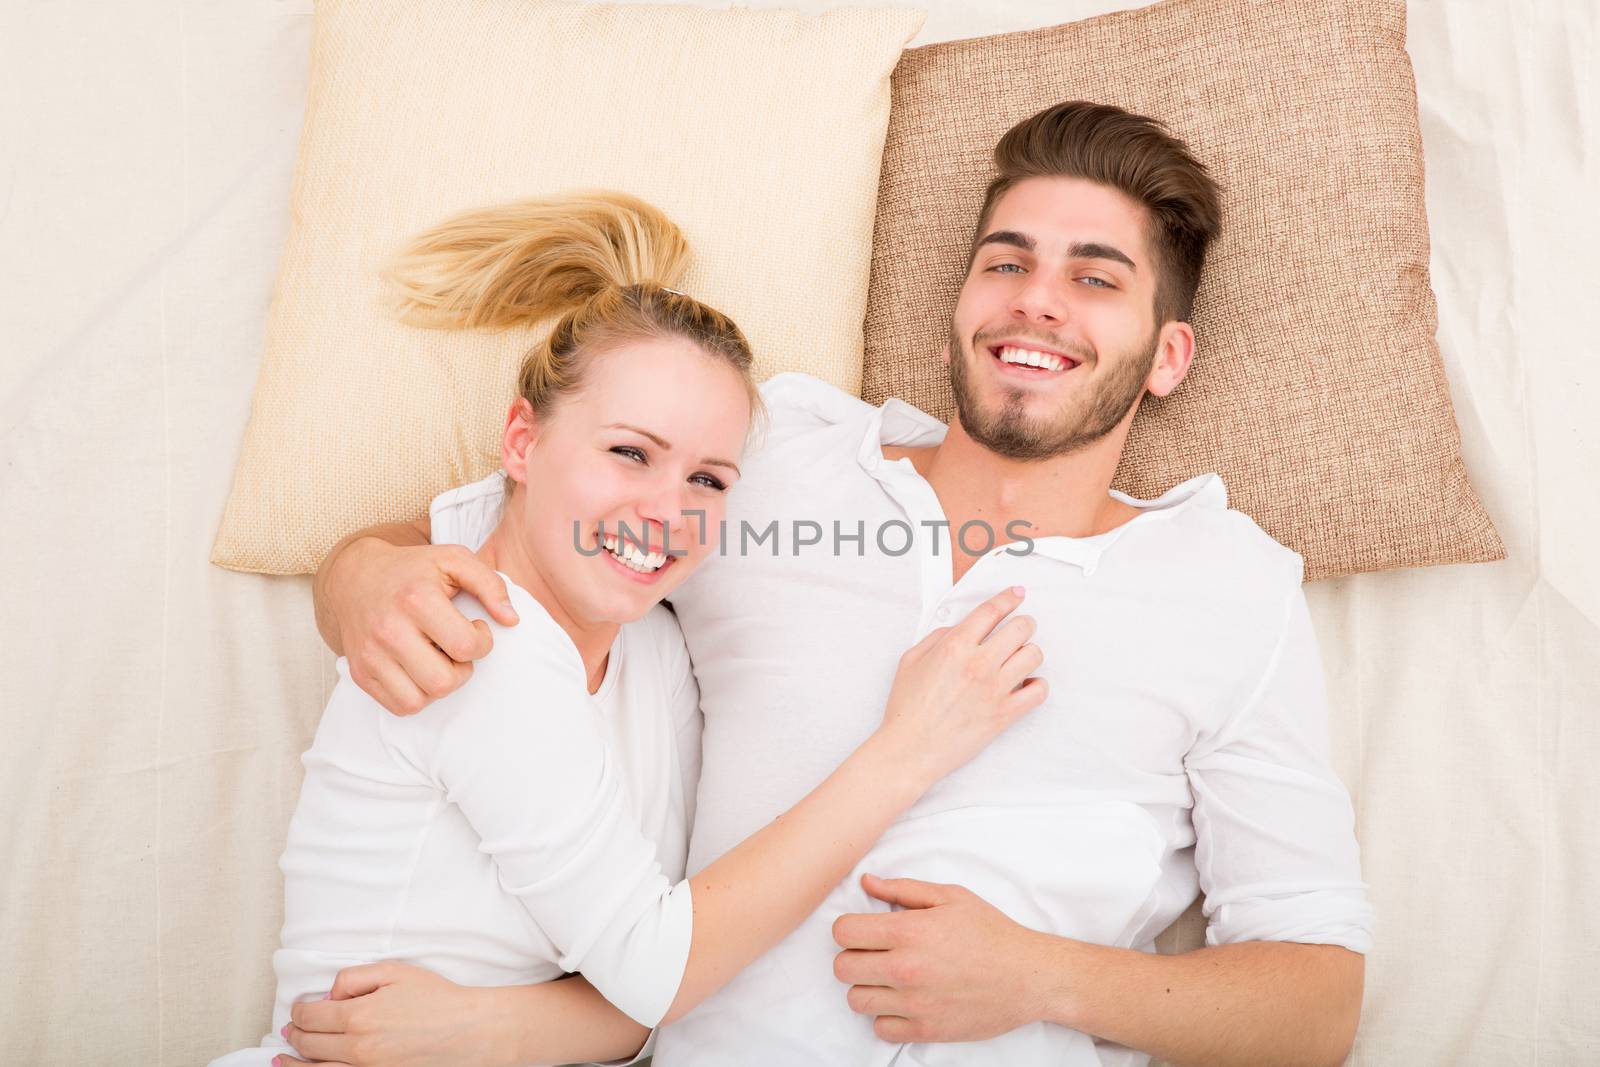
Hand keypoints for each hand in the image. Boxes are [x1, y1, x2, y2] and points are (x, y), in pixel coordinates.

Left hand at [279, 962, 507, 1066]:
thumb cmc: (436, 999)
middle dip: (294, 1036)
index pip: (311, 1017)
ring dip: (294, 1064)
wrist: (468, 1031)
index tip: (298, 1010)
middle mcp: (357, 1049)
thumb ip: (354, 978)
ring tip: (282, 1059)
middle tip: (288, 1031)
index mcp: (358, 1016)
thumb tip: (329, 996)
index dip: (298, 1012)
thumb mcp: (394, 972)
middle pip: (309, 1045)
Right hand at [333, 538, 517, 715]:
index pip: (466, 646)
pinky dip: (417, 696)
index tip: (474, 628)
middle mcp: (389, 630)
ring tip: (438, 660)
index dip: (482, 642)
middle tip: (456, 648)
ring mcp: (371, 655)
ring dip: (439, 686)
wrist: (356, 576)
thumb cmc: (413, 569)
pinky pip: (399, 707)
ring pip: (420, 701)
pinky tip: (420, 670)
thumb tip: (512, 620)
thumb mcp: (454, 560)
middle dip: (462, 670)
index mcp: (416, 599)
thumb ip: (490, 585)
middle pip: (443, 681)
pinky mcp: (360, 673)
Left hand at [832, 874, 1064, 1043]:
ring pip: (856, 1000)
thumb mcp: (951, 897)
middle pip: (842, 967)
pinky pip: (880, 1029)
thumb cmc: (991, 932)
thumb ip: (903, 889)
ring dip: (867, 988)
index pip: (842, 932)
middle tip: (875, 954)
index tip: (864, 930)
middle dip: (853, 957)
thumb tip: (866, 882)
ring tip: (888, 979)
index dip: (849, 928)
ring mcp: (914, 1003)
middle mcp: (905, 968)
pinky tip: (903, 1002)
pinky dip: (886, 1017)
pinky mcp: (926, 1030)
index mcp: (909, 930)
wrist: (1028, 976)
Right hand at [875, 586, 1046, 786]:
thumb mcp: (911, 660)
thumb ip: (938, 638)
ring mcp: (995, 689)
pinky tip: (1024, 684)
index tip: (1017, 594)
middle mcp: (978, 664)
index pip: (991, 612)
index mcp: (954, 648)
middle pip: (1021, 628)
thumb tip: (961, 628)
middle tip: (1019, 629)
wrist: (911, 748)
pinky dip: (1037, 684)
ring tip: (1018, 659)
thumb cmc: (908, 709)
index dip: (1008, 598)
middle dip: (1023, 624)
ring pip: (1033, 655)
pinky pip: (1039, 691)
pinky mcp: (1005, 714)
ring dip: (1029, 653)